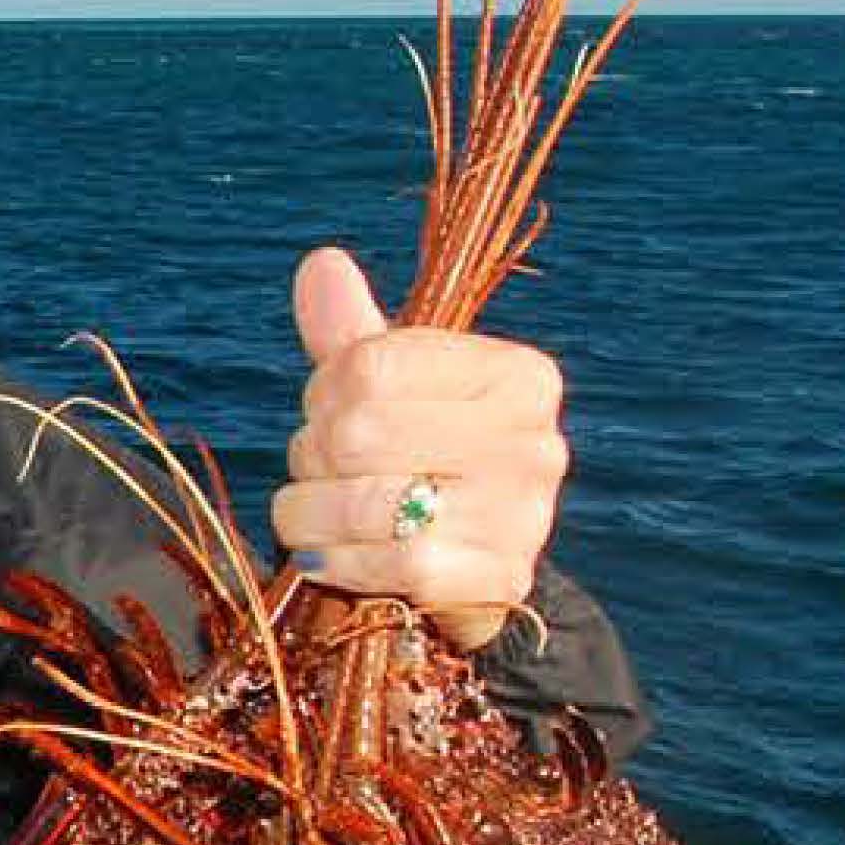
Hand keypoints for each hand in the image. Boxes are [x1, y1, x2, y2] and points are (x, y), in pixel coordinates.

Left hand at [272, 243, 563, 655]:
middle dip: (311, 456)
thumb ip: (354, 337)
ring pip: (364, 504)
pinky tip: (338, 557)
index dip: (323, 393)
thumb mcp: (397, 395)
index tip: (328, 411)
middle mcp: (533, 439)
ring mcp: (522, 514)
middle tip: (318, 470)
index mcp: (518, 375)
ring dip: (311, 514)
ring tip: (317, 513)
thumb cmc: (426, 466)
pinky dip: (341, 564)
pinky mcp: (498, 579)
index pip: (371, 366)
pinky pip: (388, 566)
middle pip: (358, 433)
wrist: (474, 574)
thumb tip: (320, 264)